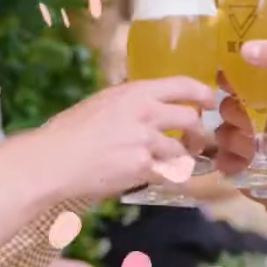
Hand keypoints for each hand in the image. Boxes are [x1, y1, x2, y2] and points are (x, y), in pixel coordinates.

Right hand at [33, 76, 214, 200]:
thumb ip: (127, 103)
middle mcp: (146, 113)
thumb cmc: (69, 132)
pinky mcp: (143, 167)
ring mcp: (146, 141)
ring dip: (183, 160)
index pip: (181, 85)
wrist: (55, 159)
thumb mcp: (101, 103)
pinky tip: (161, 181)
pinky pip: (167, 175)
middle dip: (199, 133)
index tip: (211, 100)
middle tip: (197, 141)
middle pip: (190, 119)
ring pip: (182, 152)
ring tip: (175, 165)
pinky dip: (168, 179)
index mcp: (134, 92)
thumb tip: (144, 105)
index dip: (202, 92)